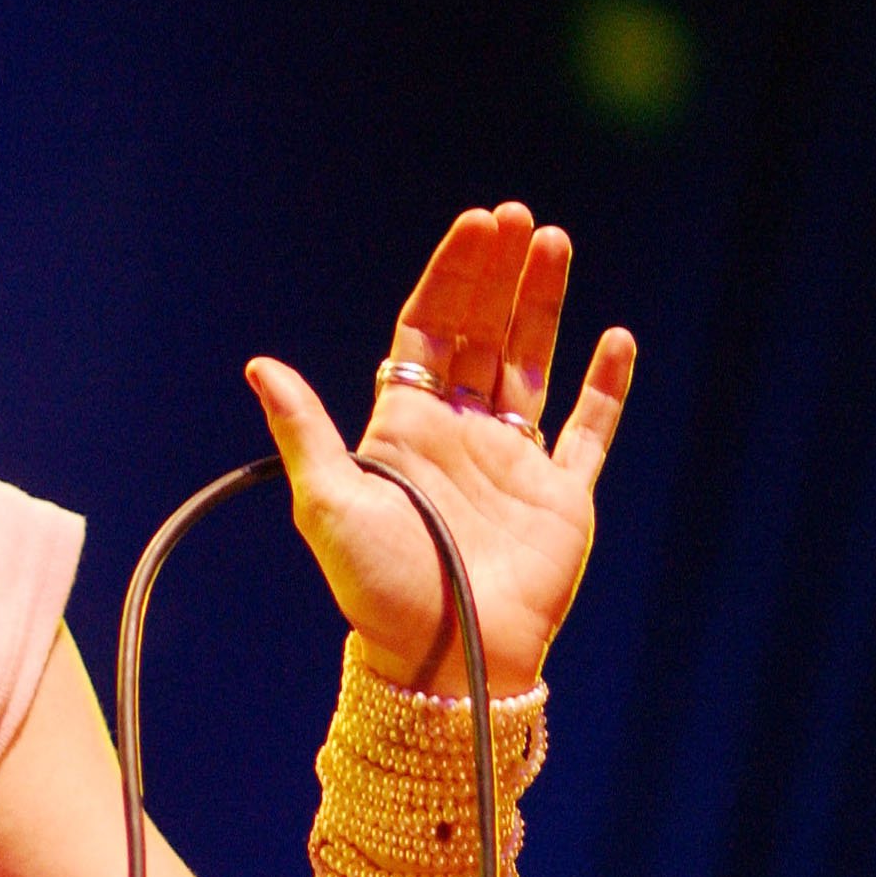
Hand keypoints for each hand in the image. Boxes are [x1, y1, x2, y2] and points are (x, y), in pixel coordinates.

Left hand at [248, 203, 635, 695]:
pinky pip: (590, 432)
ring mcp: (512, 462)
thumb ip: (302, 432)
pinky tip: (616, 337)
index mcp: (402, 429)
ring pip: (532, 364)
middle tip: (517, 217)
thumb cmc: (380, 588)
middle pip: (481, 334)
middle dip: (497, 275)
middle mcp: (457, 435)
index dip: (450, 277)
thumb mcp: (327, 503)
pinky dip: (606, 387)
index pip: (427, 331)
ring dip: (543, 305)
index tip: (473, 226)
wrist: (447, 659)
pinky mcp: (561, 497)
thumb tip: (259, 365)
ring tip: (555, 243)